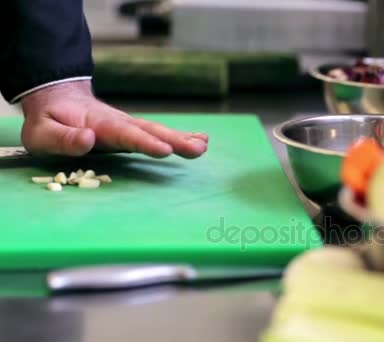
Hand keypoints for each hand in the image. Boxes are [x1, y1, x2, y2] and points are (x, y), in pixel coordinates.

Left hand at [20, 80, 207, 157]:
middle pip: (151, 131)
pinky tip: (200, 141)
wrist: (57, 99)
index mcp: (100, 125)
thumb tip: (90, 139)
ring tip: (204, 146)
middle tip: (199, 149)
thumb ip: (64, 138)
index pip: (127, 134)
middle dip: (176, 140)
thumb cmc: (48, 121)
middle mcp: (121, 123)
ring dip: (182, 139)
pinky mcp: (134, 132)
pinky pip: (158, 134)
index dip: (146, 142)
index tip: (166, 150)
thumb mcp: (42, 132)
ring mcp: (129, 127)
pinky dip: (180, 138)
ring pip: (159, 132)